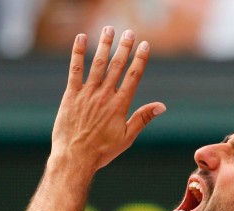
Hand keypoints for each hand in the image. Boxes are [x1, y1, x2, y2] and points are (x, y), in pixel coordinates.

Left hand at [51, 27, 165, 171]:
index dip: (140, 59)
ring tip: (109, 30)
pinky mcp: (71, 95)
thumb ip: (142, 118)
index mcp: (119, 105)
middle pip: (117, 66)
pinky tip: (81, 38)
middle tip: (130, 32)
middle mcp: (104, 96)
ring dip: (104, 45)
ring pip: (97, 64)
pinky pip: (75, 70)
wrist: (75, 158)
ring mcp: (87, 94)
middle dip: (124, 47)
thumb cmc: (101, 151)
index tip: (145, 45)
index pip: (133, 76)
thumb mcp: (127, 137)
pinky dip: (77, 53)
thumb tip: (161, 106)